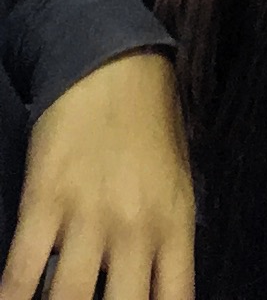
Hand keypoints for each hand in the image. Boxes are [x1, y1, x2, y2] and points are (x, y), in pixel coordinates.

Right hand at [0, 51, 193, 299]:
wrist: (115, 64)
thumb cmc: (151, 124)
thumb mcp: (177, 183)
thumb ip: (168, 241)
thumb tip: (158, 290)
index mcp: (176, 225)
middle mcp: (136, 229)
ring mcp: (88, 216)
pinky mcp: (45, 200)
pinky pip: (22, 273)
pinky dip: (13, 298)